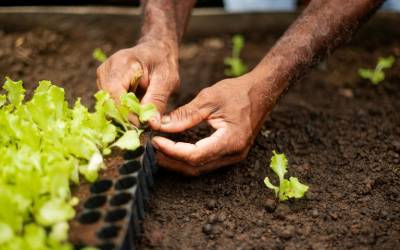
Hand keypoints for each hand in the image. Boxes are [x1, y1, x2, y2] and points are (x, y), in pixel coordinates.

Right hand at [96, 39, 178, 125]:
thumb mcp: (167, 81)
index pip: (114, 92)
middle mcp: (107, 69)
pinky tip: (134, 111)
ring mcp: (102, 76)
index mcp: (123, 63)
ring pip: (107, 105)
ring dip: (123, 114)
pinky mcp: (102, 84)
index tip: (141, 124)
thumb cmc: (162, 63)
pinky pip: (108, 104)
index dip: (126, 112)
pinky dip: (121, 111)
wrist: (155, 51)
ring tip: (140, 115)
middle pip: (108, 101)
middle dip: (125, 116)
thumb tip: (151, 123)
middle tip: (142, 124)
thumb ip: (158, 101)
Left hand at [152, 73, 274, 175]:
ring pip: (200, 168)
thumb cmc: (238, 92)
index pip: (194, 155)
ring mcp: (234, 157)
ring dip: (178, 161)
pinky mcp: (231, 154)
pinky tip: (175, 148)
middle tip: (151, 148)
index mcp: (230, 141)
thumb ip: (185, 115)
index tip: (155, 140)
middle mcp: (233, 154)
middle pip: (195, 167)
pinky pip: (206, 162)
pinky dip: (188, 157)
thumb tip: (161, 125)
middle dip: (171, 160)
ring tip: (160, 149)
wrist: (262, 92)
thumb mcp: (209, 99)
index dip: (172, 151)